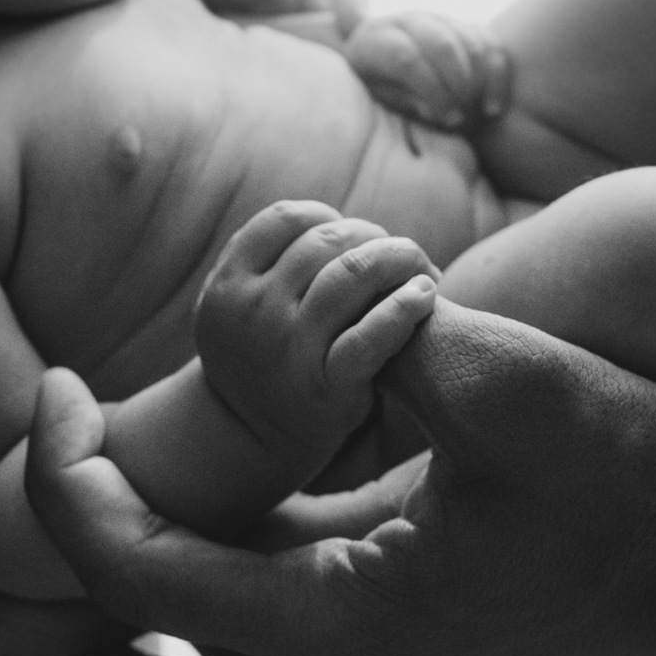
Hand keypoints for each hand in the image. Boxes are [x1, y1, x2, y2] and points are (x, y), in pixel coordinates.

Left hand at [28, 299, 655, 655]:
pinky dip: (210, 549)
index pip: (136, 578)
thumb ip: (394, 340)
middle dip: (76, 547)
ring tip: (99, 466)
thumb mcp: (513, 390)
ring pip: (195, 638)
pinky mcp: (396, 616)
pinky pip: (261, 602)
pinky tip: (216, 481)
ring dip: (132, 563)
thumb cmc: (639, 485)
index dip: (68, 482)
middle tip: (57, 445)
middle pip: (138, 644)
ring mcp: (366, 647)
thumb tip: (327, 305)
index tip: (57, 389)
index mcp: (340, 624)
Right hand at [194, 200, 438, 463]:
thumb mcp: (240, 306)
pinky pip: (374, 334)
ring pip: (354, 274)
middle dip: (375, 237)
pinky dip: (407, 307)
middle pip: (328, 240)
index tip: (356, 236)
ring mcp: (289, 349)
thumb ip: (271, 261)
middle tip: (402, 254)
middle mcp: (254, 311)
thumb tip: (336, 218)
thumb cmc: (261, 355)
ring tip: (422, 268)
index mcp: (229, 284)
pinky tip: (426, 295)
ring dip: (400, 258)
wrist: (250, 437)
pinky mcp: (327, 387)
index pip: (288, 219)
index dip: (329, 217)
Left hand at [346, 13, 511, 131]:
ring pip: (471, 43)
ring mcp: (440, 20)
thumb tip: (434, 112)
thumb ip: (402, 102)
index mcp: (378, 39)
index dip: (431, 91)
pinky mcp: (464, 27)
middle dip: (457, 84)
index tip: (446, 120)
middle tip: (463, 117)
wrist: (382, 59)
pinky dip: (498, 77)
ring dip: (480, 83)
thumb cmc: (375, 87)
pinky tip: (493, 110)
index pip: (408, 59)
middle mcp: (410, 22)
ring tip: (478, 116)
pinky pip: (491, 46)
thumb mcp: (376, 98)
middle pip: (442, 44)